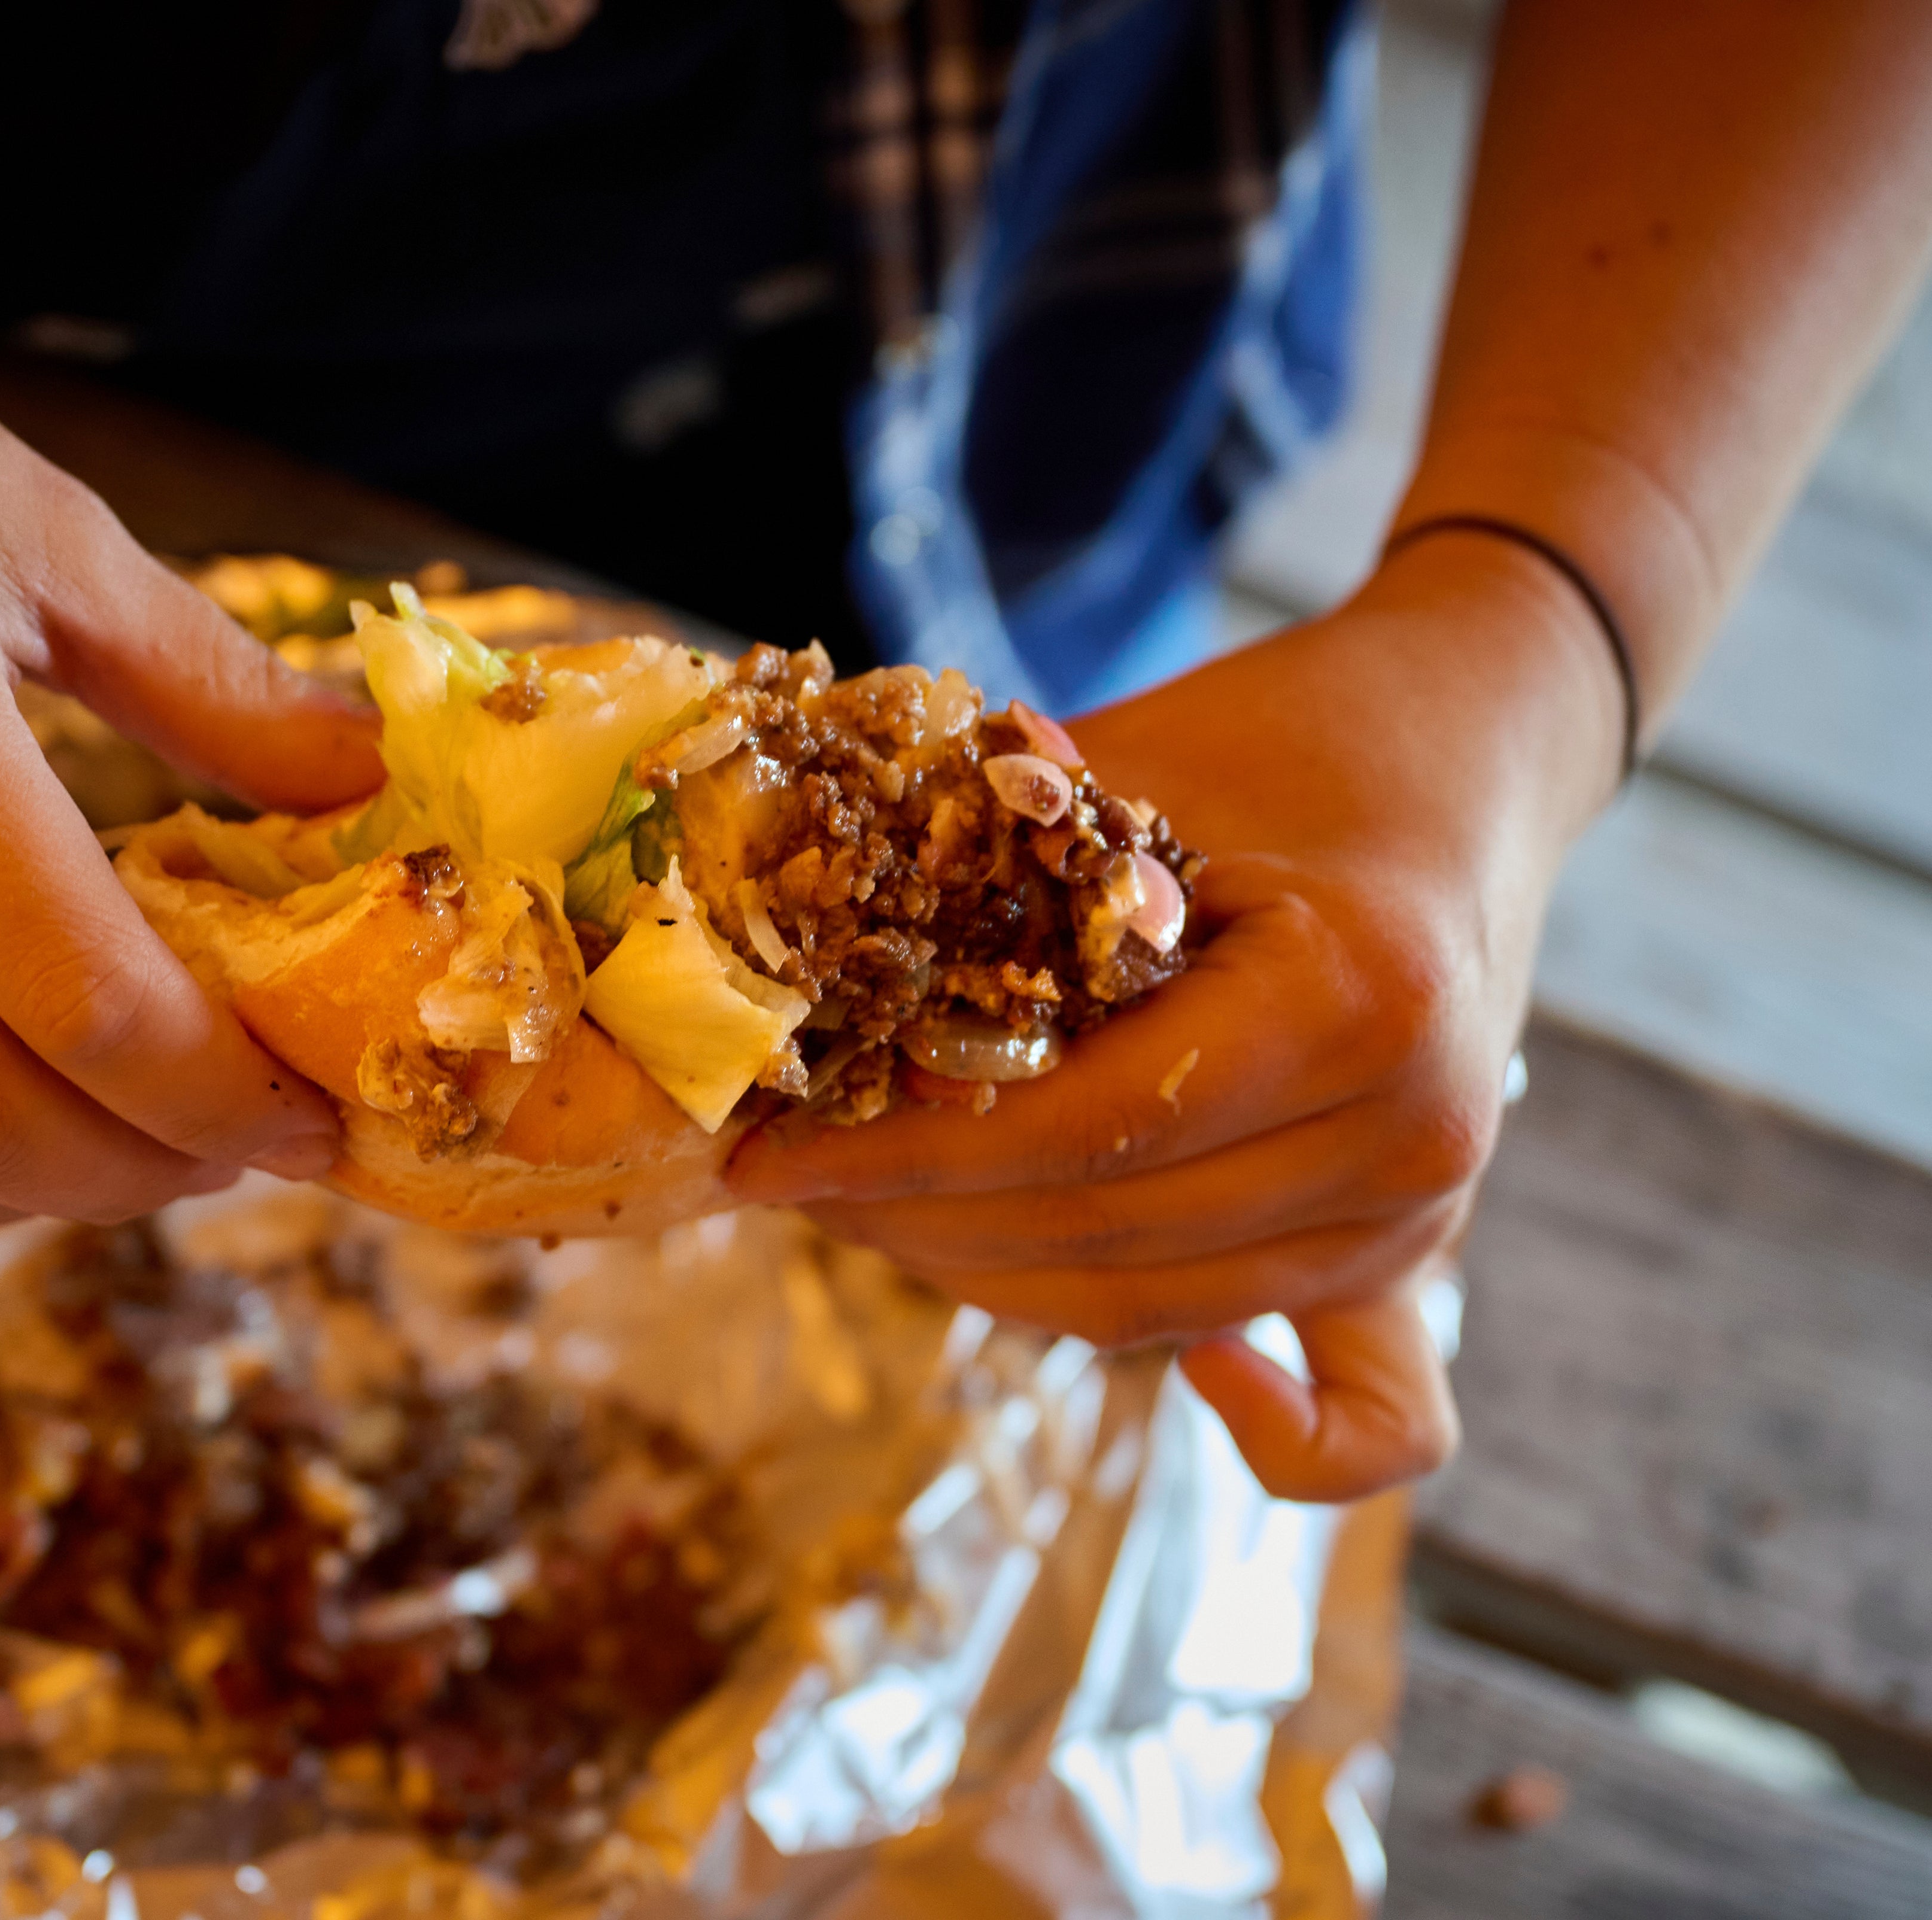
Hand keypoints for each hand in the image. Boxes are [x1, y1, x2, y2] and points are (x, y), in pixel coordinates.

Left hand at [731, 536, 1624, 1499]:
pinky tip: (1183, 1368)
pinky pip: (1368, 1413)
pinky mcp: (1423, 1252)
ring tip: (865, 1216)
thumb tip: (810, 1003)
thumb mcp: (1133, 778)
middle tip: (784, 1180)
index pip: (1081, 1133)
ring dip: (992, 1280)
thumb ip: (998, 890)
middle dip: (912, 1223)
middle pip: (1104, 1240)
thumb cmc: (1281, 744)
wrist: (1463, 755)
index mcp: (1353, 1001)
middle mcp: (1409, 1134)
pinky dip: (1268, 1430)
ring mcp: (1428, 1212)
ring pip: (1156, 1309)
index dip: (900, 1158)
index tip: (764, 1156)